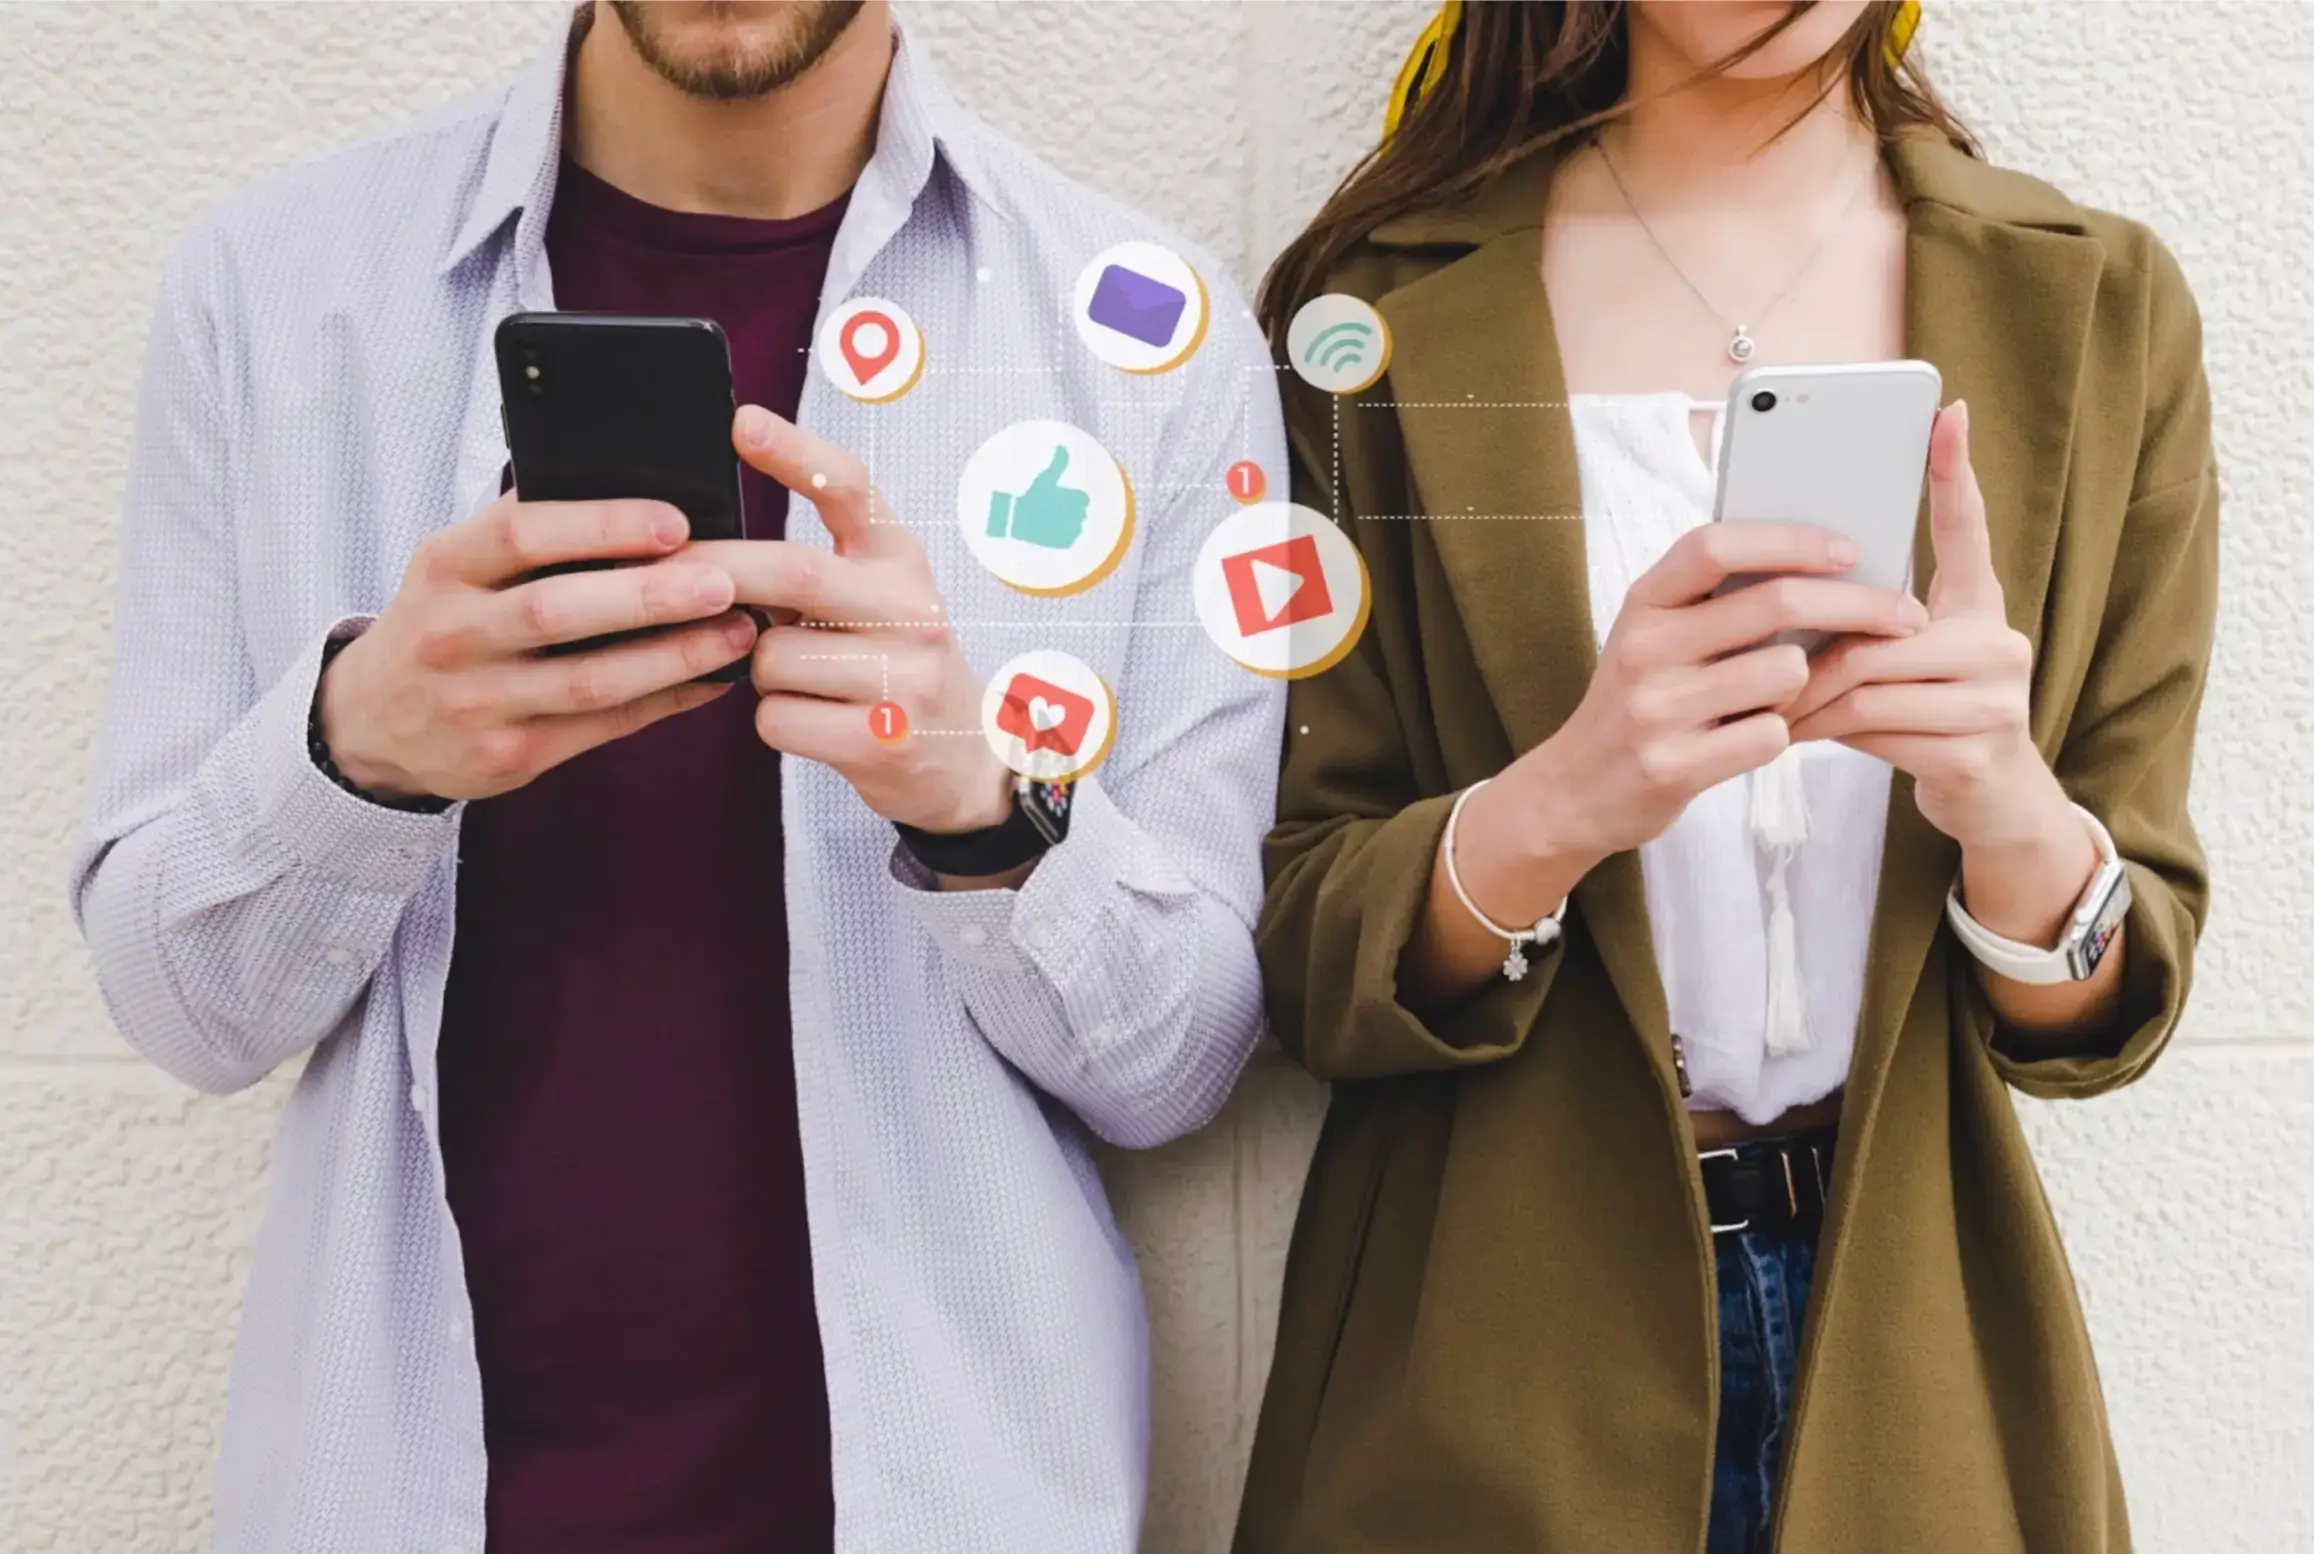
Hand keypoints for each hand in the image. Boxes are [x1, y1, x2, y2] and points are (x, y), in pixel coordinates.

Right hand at [318, 493, 759, 802]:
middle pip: (558, 610)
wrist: (373, 721)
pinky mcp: (509, 755)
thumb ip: (527, 537)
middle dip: (649, 595)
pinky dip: (665, 700)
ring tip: (738, 633)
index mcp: (444, 566)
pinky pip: (602, 726)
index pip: (520, 532)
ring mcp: (478, 701)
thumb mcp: (457, 566)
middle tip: (725, 581)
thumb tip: (648, 502)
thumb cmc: (446, 620)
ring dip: (674, 656)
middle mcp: (453, 633)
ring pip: (589, 680)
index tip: (675, 521)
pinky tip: (712, 678)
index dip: (601, 525)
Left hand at [694, 405, 1014, 835]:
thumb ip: (812, 569)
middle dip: (715, 573)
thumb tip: (700, 552)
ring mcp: (903, 678)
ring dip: (755, 668)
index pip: (851, 490)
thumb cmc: (892, 664)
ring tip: (795, 679)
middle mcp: (911, 610)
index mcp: (901, 561)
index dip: (796, 454)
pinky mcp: (881, 740)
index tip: (742, 423)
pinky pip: (777, 717)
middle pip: (792, 571)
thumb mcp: (877, 599)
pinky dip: (772, 720)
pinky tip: (809, 722)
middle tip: (659, 573)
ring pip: (772, 656)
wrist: (966, 756)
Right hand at [986, 443, 1089, 550]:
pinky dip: (1065, 536)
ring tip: (1053, 521)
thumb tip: (1064, 446)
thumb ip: (1058, 463)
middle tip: (1055, 510)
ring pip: (1078, 526)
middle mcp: (1078, 514)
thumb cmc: (1029, 496)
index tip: (1062, 498)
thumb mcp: (1044, 478)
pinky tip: (1053, 532)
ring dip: (1069, 523)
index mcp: (1076, 498)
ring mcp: (1072, 530)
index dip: (1073, 498)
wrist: (1016, 521)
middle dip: (1072, 510)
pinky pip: (1071, 539)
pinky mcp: (1066, 543)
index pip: (1084, 498)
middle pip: (1082, 512)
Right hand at [1407, 520, 1926, 1000]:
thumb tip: (1824, 560)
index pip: (1717, 546)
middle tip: (1906, 615)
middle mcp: (1643, 648)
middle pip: (1775, 604)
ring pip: (1785, 674)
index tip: (1851, 549)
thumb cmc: (1640, 700)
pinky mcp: (1673, 766)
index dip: (1790, 541)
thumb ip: (1715, 601)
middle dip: (1857, 606)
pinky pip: (1771, 737)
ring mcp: (1656, 709)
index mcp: (1643, 602)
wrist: (1575, 790)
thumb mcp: (1656, 636)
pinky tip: (1753, 738)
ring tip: (1780, 698)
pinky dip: (1779, 736)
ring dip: (1807, 686)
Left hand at [1785, 401, 2069, 849]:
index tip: (1945, 413)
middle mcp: (2000, 641)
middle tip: (1755, 661)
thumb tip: (1783, 584)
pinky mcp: (1976, 753)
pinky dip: (1821, 733)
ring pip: (1868, 682)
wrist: (1990, 802)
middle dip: (1809, 651)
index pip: (1968, 530)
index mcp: (1981, 606)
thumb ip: (1866, 624)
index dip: (1956, 472)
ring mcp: (1996, 699)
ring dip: (1805, 697)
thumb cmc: (1925, 717)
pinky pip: (1874, 730)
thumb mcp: (1903, 662)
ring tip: (1769, 705)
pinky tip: (1794, 735)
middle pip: (1879, 626)